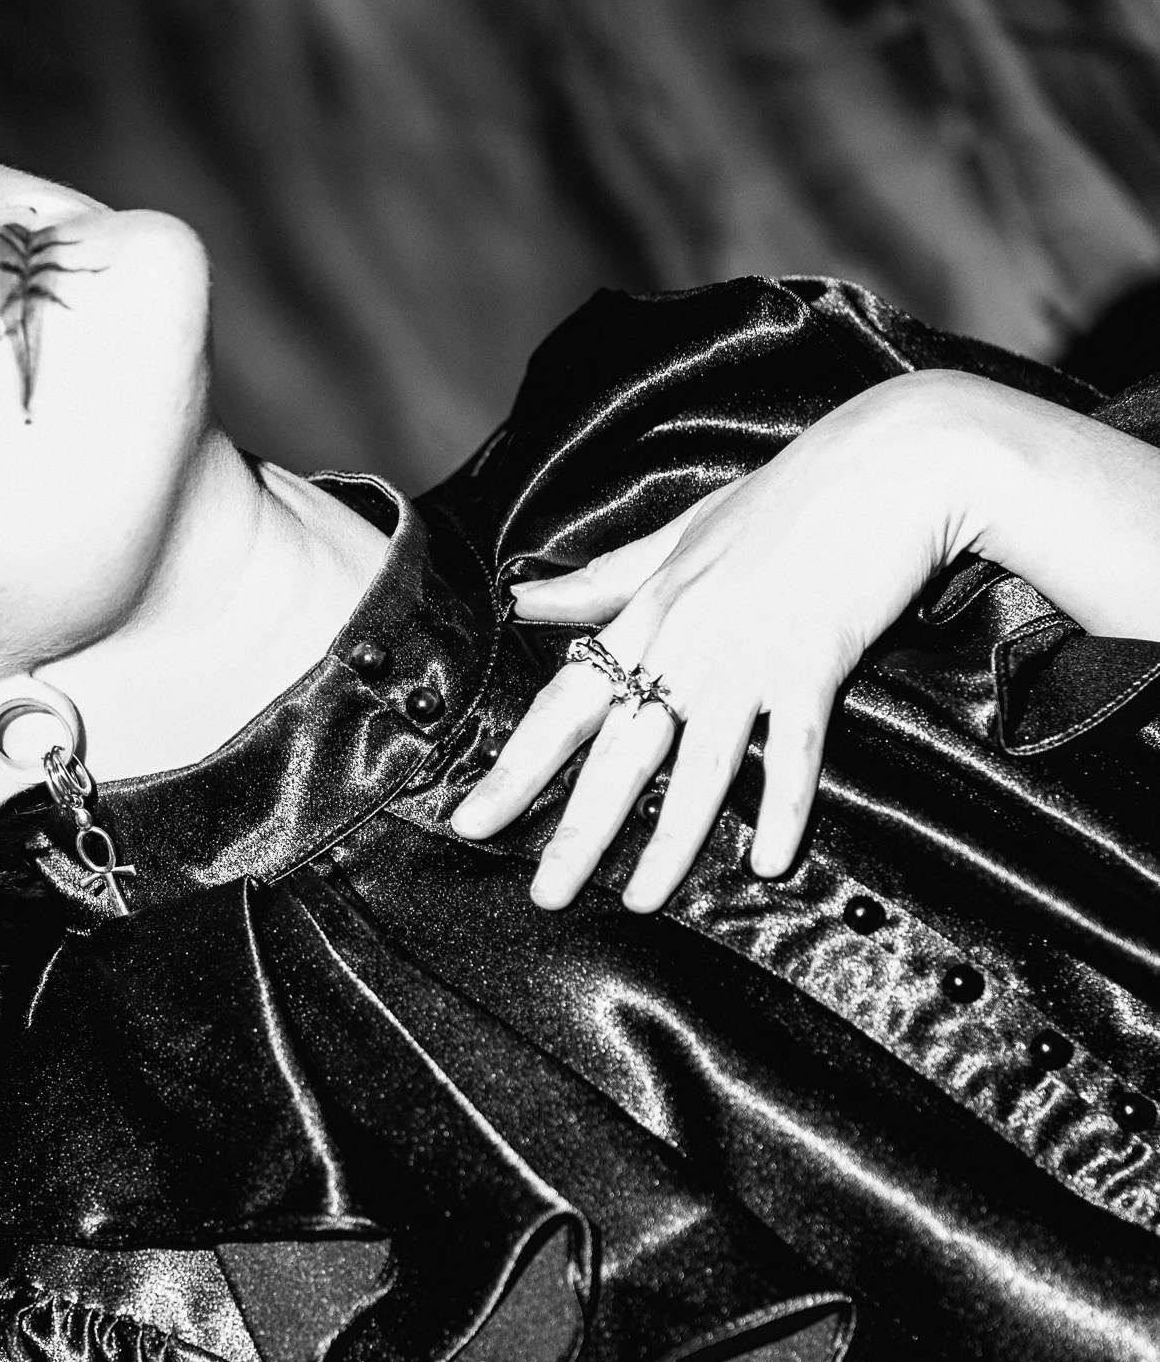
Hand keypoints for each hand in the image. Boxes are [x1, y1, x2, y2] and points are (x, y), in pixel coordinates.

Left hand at [451, 372, 975, 908]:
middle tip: (545, 896)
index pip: (564, 704)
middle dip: (578, 830)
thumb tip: (525, 601)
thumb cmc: (786, 498)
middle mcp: (687, 641)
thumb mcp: (680, 535)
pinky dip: (783, 806)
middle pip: (619, 751)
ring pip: (698, 764)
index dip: (517, 767)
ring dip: (670, 840)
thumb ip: (603, 581)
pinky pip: (794, 749)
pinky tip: (770, 862)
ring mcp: (750, 654)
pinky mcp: (815, 661)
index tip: (471, 821)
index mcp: (648, 613)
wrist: (889, 460)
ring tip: (641, 902)